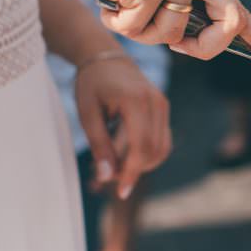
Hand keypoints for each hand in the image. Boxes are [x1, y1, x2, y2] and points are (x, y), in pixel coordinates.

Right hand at [58, 0, 250, 72]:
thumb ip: (187, 6)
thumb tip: (202, 43)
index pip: (241, 8)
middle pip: (229, 24)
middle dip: (205, 47)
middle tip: (179, 47)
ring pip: (172, 34)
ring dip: (143, 32)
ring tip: (125, 6)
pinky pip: (138, 28)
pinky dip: (119, 23)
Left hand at [75, 55, 170, 198]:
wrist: (105, 58)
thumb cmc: (92, 84)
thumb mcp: (87, 114)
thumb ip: (99, 145)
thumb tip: (107, 176)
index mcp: (136, 101)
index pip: (141, 146)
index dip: (132, 172)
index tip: (121, 192)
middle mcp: (156, 102)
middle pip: (154, 150)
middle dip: (134, 170)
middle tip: (108, 178)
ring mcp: (163, 105)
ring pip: (161, 147)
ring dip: (141, 164)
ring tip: (115, 167)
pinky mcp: (163, 109)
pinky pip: (162, 139)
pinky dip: (147, 154)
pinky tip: (126, 157)